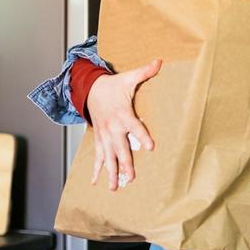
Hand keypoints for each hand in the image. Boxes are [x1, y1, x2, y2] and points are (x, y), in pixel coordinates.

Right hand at [87, 58, 161, 189]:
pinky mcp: (98, 139)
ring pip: (108, 157)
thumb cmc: (112, 85)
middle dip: (125, 163)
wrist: (89, 89)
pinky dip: (96, 169)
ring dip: (111, 172)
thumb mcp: (128, 78)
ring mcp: (104, 135)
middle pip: (120, 148)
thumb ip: (145, 72)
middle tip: (131, 177)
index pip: (134, 126)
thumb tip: (160, 61)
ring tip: (114, 187)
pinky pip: (97, 156)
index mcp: (122, 114)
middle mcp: (112, 128)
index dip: (142, 136)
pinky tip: (96, 182)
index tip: (150, 146)